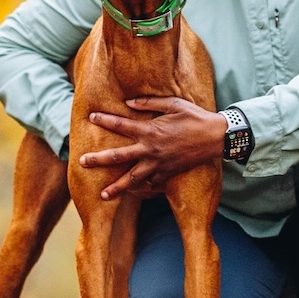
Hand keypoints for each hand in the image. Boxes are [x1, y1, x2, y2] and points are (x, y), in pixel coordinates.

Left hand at [79, 98, 227, 200]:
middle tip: (82, 162)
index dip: (105, 120)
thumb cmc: (195, 117)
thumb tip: (128, 103)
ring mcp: (159, 165)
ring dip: (116, 187)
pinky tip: (132, 193)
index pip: (121, 125)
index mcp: (150, 130)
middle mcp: (151, 150)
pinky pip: (151, 184)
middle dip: (99, 160)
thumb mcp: (174, 103)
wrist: (216, 138)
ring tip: (102, 195)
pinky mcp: (168, 174)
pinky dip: (141, 189)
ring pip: (132, 179)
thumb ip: (149, 103)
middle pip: (119, 157)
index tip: (91, 117)